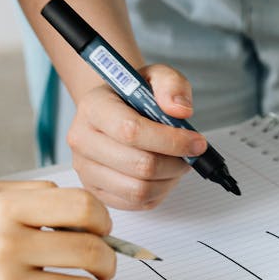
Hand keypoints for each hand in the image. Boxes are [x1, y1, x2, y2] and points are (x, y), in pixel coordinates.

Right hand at [68, 64, 206, 210]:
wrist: (114, 110)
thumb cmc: (134, 95)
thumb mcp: (156, 76)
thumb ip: (172, 85)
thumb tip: (180, 111)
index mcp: (93, 107)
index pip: (131, 131)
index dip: (171, 140)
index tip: (197, 141)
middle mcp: (82, 139)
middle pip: (139, 165)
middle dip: (175, 162)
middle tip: (191, 154)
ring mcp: (85, 169)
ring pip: (139, 189)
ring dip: (169, 179)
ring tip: (177, 163)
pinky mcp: (95, 190)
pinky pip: (135, 203)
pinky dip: (158, 192)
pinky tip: (163, 175)